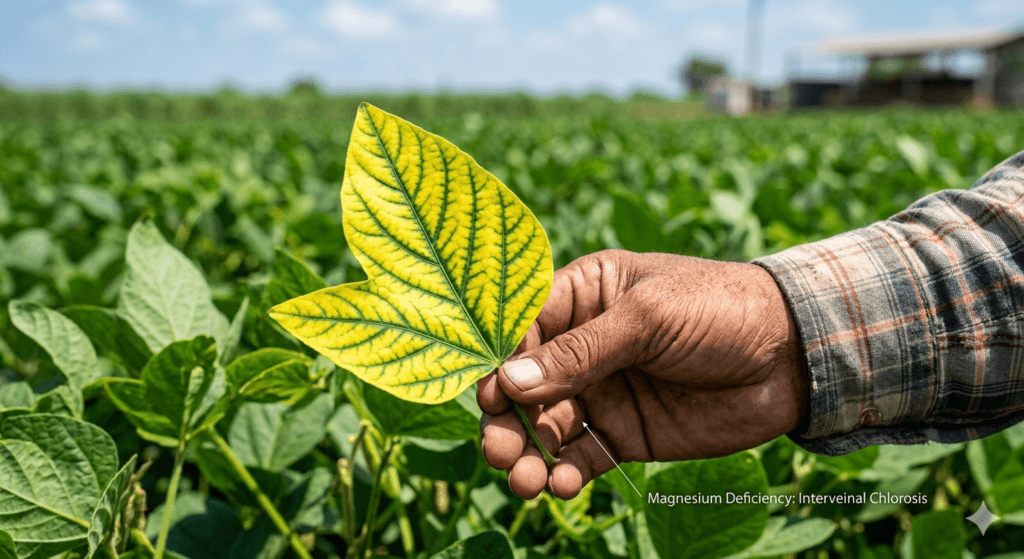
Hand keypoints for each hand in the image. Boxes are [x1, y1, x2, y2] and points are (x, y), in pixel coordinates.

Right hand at [477, 249, 808, 498]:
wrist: (792, 357)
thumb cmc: (720, 310)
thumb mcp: (649, 318)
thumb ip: (582, 352)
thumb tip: (509, 380)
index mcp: (584, 296)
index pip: (521, 327)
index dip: (497, 360)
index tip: (486, 393)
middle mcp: (585, 344)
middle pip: (524, 384)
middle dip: (505, 419)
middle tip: (498, 451)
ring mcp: (603, 392)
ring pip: (545, 427)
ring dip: (527, 454)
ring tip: (524, 480)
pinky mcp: (625, 434)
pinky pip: (582, 457)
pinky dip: (565, 474)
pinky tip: (561, 485)